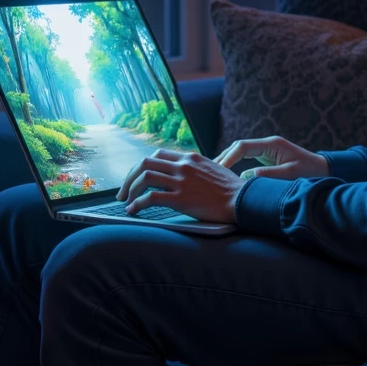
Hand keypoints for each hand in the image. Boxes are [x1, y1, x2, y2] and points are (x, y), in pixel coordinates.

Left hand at [119, 150, 242, 224]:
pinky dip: (137, 204)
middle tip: (123, 191)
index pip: (158, 154)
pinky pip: (151, 198)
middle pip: (145, 163)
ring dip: (130, 189)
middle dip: (129, 177)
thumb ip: (196, 169)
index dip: (142, 166)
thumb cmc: (232, 190)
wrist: (243, 200)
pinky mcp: (181, 199)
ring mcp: (181, 181)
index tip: (136, 178)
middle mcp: (183, 165)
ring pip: (144, 177)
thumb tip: (184, 176)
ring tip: (126, 201)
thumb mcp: (213, 169)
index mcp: (190, 157)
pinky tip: (133, 211)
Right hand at [215, 136, 328, 182]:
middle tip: (209, 173)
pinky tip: (227, 176)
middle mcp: (267, 144)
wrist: (324, 170)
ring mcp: (267, 150)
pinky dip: (235, 165)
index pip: (242, 147)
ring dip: (228, 161)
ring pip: (240, 152)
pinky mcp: (267, 157)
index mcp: (272, 145)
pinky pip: (246, 158)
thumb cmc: (310, 172)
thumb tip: (245, 178)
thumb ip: (268, 175)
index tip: (219, 170)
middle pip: (238, 147)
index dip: (228, 157)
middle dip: (223, 158)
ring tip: (214, 174)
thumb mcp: (290, 174)